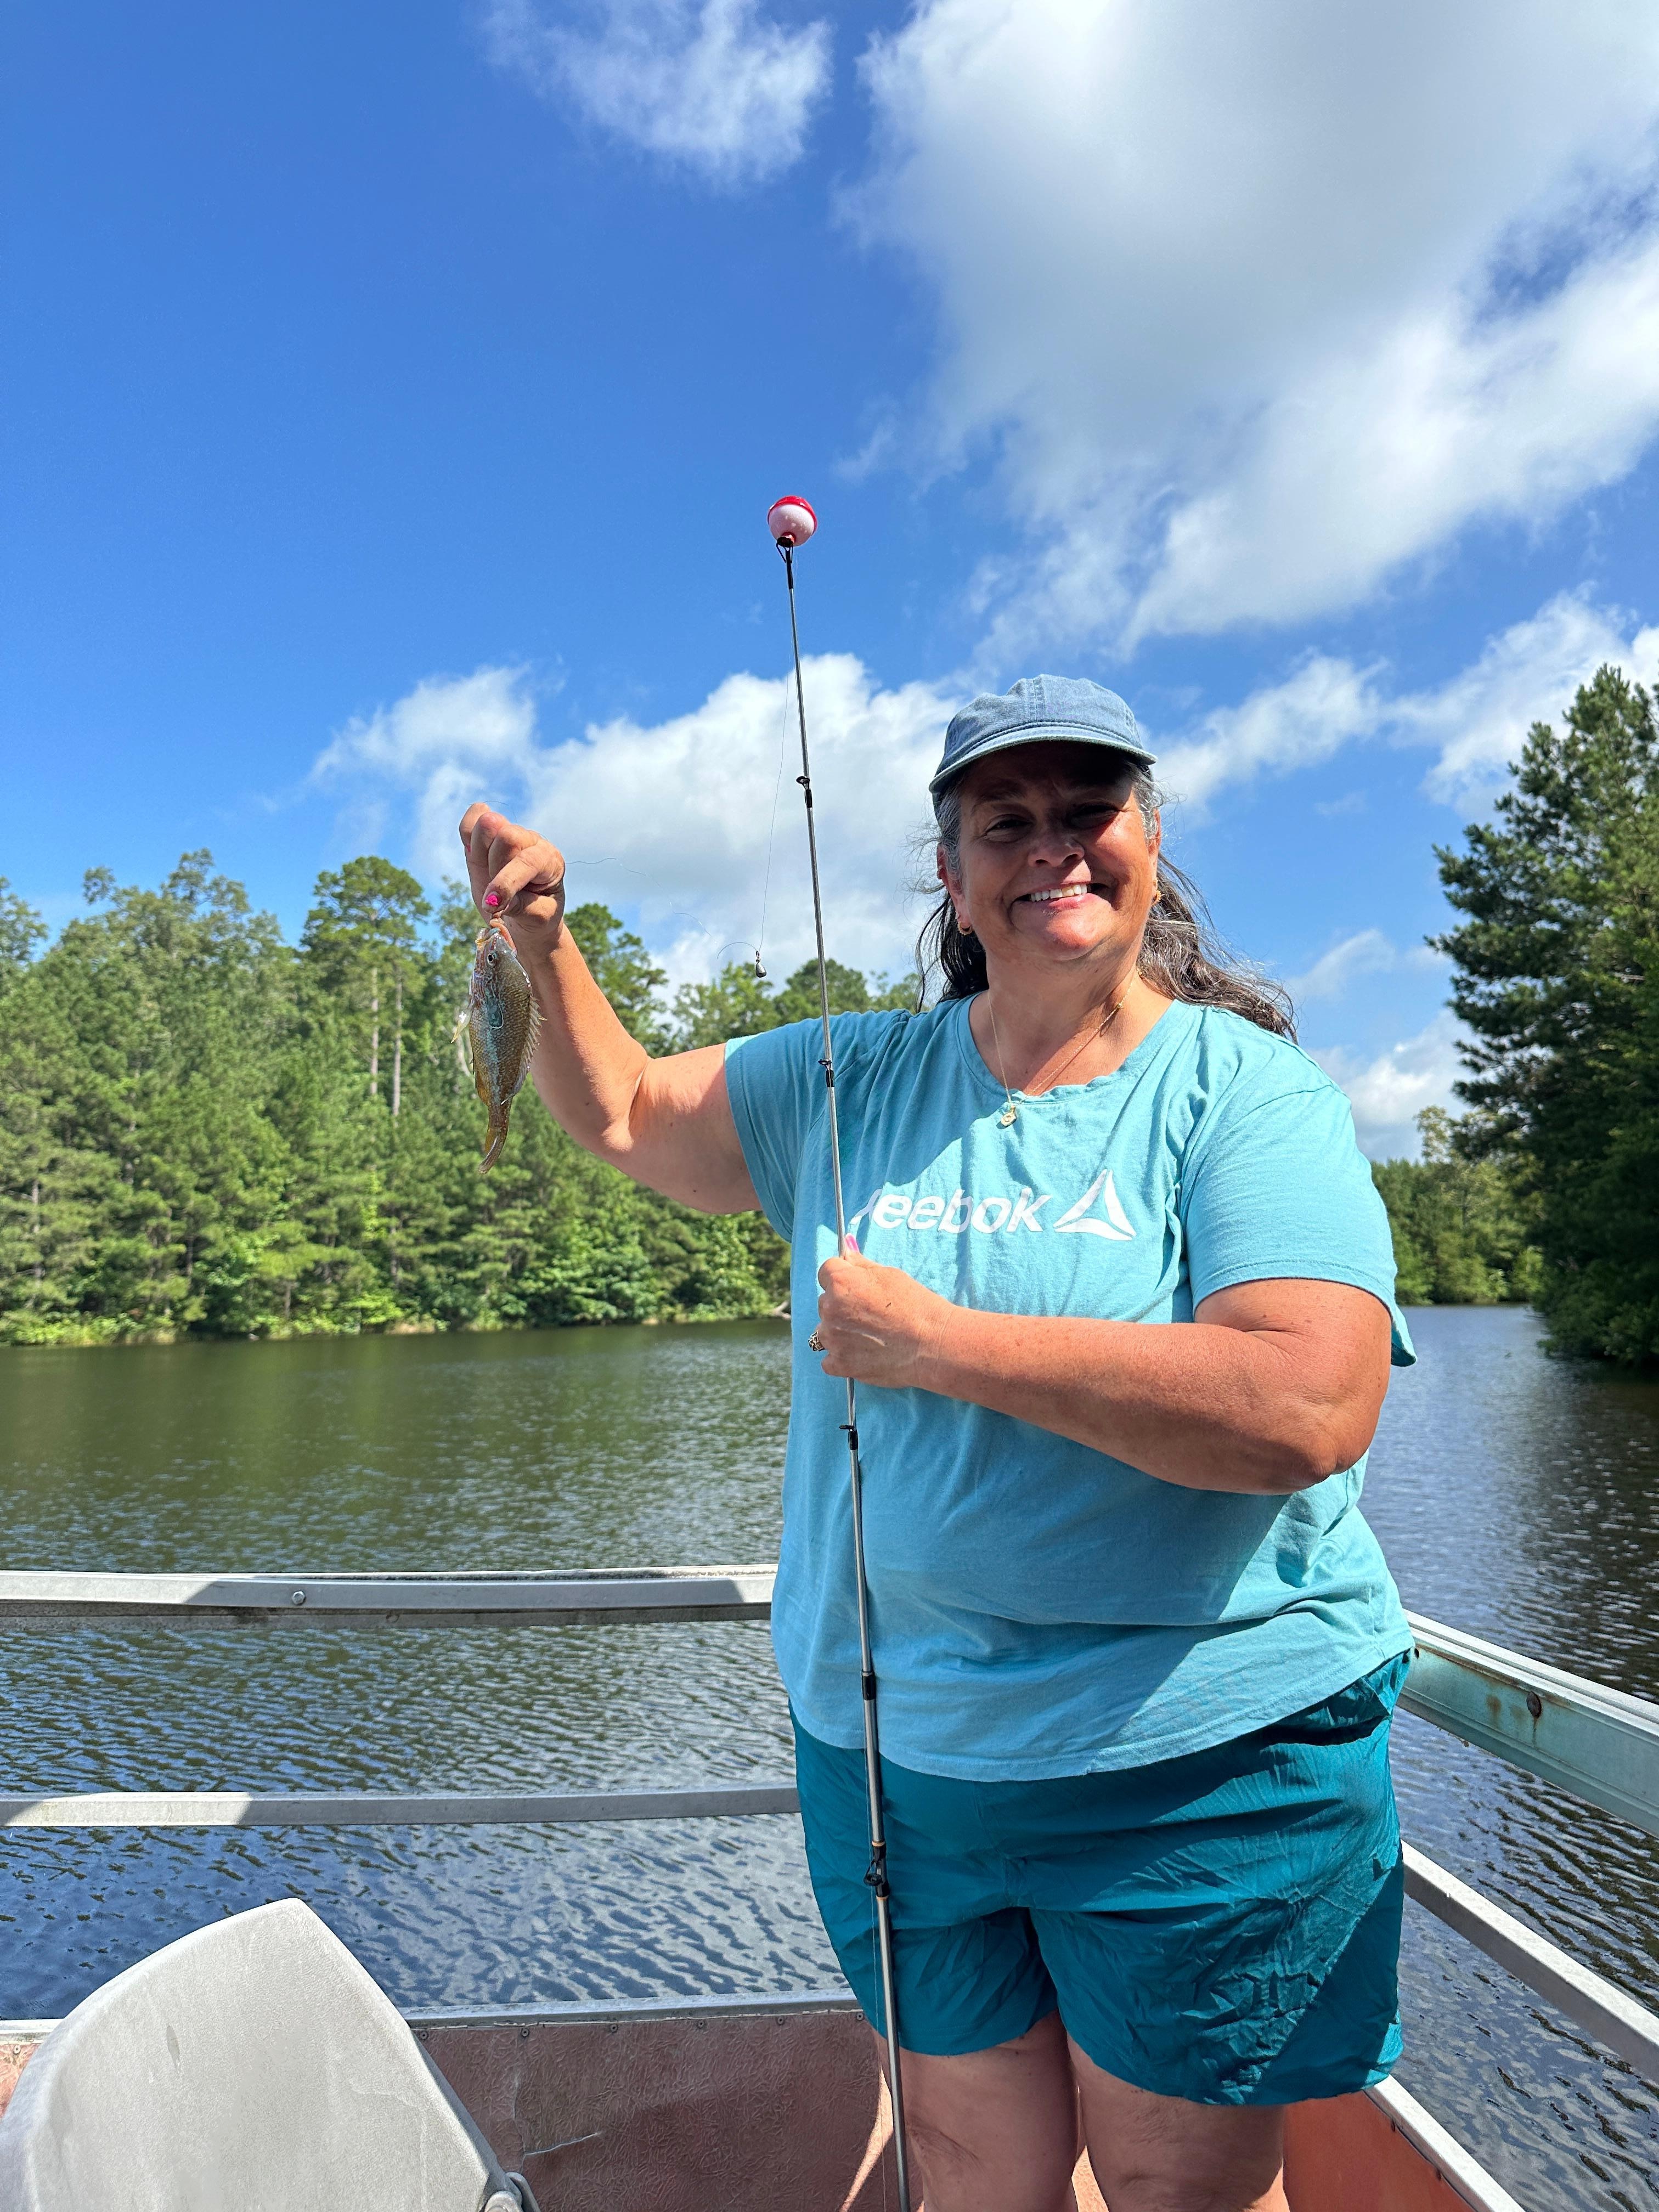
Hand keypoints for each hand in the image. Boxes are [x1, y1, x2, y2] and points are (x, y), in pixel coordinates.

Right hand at [458, 804, 565, 949]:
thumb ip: (519, 907)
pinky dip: (468, 834)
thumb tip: (495, 898)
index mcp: (550, 861)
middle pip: (507, 837)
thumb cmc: (536, 914)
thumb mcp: (536, 918)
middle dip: (494, 867)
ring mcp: (510, 832)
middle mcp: (532, 841)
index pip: (527, 861)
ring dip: (481, 852)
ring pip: (487, 824)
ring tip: (488, 872)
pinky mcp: (489, 833)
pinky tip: (475, 854)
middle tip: (496, 886)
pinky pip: (472, 819)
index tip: (491, 904)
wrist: (528, 912)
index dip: (505, 882)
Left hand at [813, 1251, 952, 1387]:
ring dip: (841, 1332)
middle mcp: (830, 1309)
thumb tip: (846, 1255)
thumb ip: (860, 1265)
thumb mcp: (889, 1275)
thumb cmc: (915, 1306)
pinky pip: (829, 1359)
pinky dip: (842, 1357)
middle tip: (870, 1314)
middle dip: (842, 1306)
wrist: (931, 1344)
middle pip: (826, 1302)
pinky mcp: (839, 1364)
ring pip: (826, 1331)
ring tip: (870, 1336)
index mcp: (841, 1282)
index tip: (857, 1287)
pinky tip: (863, 1354)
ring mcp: (833, 1339)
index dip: (843, 1278)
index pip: (826, 1272)